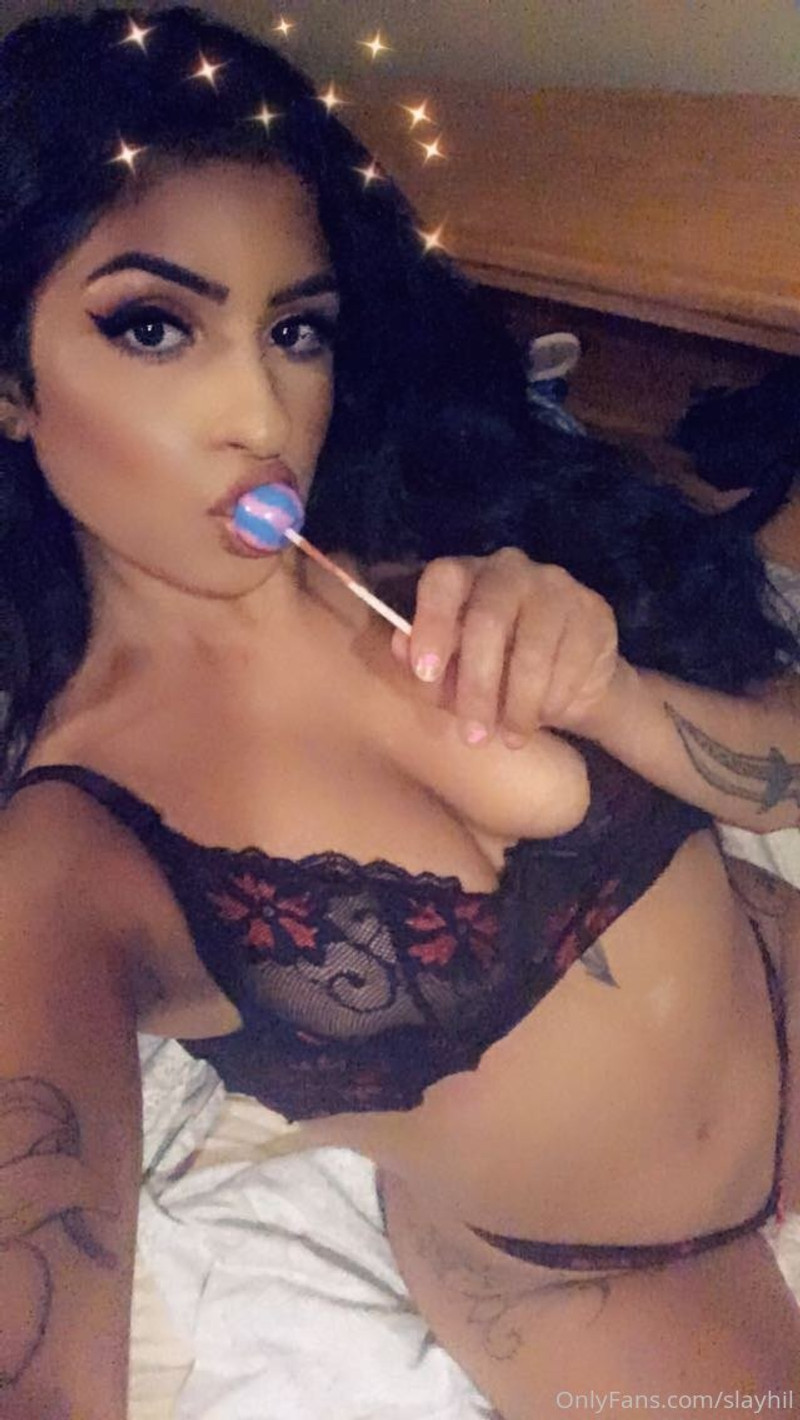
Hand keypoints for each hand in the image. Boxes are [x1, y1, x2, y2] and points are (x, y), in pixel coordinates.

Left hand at [390, 548, 621, 747]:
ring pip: (534, 649)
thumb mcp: (455, 676)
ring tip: (512, 738)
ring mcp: (557, 587)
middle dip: (477, 686)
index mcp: (467, 575)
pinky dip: (554, 699)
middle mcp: (511, 569)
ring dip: (520, 705)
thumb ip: (428, 665)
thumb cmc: (498, 674)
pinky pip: (572, 661)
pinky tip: (546, 716)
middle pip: (489, 620)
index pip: (443, 580)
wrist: (571, 681)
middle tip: (473, 736)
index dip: (433, 624)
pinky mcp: (593, 613)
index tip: (426, 674)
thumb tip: (402, 649)